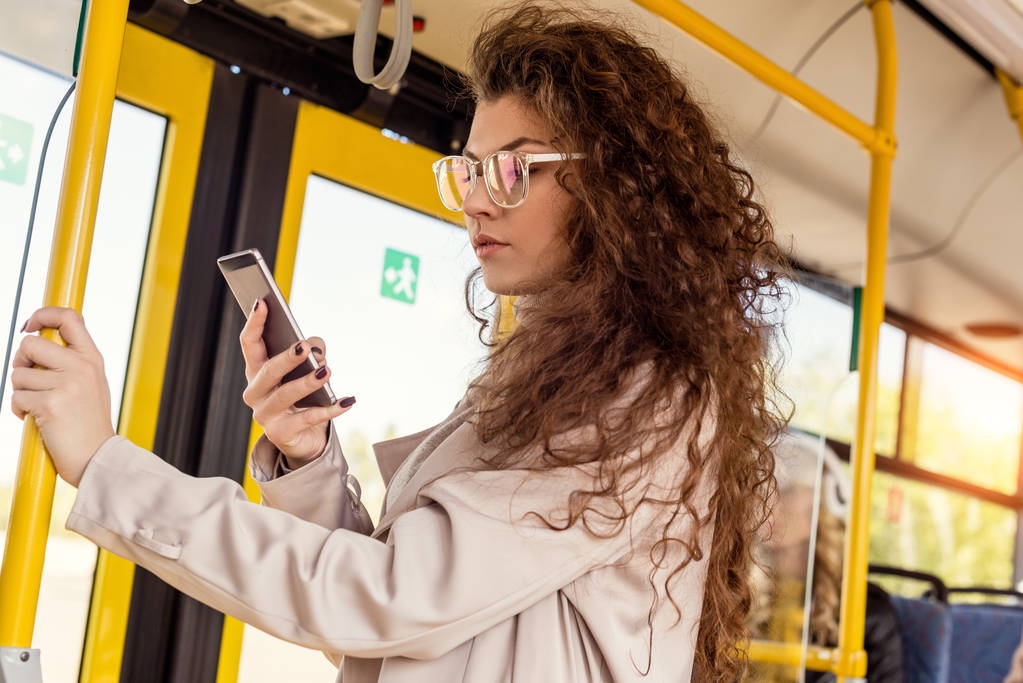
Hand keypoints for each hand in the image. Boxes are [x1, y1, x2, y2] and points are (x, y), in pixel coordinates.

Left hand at [10, 307, 115, 486]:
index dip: (43, 314)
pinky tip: (37, 420)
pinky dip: (19, 411)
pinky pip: (16, 398)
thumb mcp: (90, 384)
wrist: (98, 457)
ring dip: (20, 392)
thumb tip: (36, 341)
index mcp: (92, 358)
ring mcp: (67, 385)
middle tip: (30, 380)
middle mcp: (82, 366)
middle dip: (20, 362)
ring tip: (39, 406)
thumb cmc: (88, 423)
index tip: (31, 325)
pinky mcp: (50, 404)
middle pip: (30, 344)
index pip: (69, 318)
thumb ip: (71, 361)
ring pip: (18, 375)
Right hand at [239, 299, 353, 464]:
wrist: (304, 439)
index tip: (262, 303)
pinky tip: (348, 400)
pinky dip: (330, 409)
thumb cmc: (303, 398)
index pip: (250, 344)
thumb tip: (317, 349)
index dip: (254, 324)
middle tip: (304, 347)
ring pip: (285, 395)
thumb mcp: (307, 371)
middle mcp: (255, 393)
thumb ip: (312, 354)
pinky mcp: (280, 433)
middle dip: (286, 358)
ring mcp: (265, 415)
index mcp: (256, 372)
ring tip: (327, 371)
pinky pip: (307, 419)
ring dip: (308, 382)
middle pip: (268, 371)